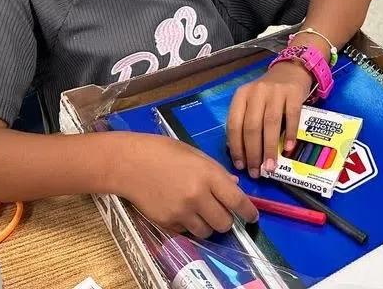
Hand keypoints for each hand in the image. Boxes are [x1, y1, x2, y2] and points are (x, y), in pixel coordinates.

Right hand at [117, 134, 257, 238]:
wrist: (129, 163)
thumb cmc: (163, 151)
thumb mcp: (195, 154)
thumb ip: (217, 172)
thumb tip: (234, 186)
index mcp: (208, 175)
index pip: (237, 201)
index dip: (249, 212)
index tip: (253, 217)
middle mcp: (198, 196)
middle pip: (224, 223)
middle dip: (227, 220)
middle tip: (221, 212)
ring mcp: (182, 212)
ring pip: (207, 232)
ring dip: (209, 225)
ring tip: (201, 212)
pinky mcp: (167, 223)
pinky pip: (187, 232)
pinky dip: (189, 226)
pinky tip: (182, 211)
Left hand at [226, 61, 312, 178]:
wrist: (291, 70)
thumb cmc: (268, 94)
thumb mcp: (252, 103)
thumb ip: (245, 122)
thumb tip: (242, 154)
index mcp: (241, 96)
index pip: (234, 125)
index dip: (236, 147)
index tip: (240, 166)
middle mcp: (256, 92)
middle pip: (251, 127)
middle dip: (253, 153)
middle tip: (256, 172)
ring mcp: (276, 92)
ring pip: (270, 124)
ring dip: (269, 149)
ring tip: (270, 167)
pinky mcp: (294, 93)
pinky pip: (292, 117)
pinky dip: (290, 134)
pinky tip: (288, 149)